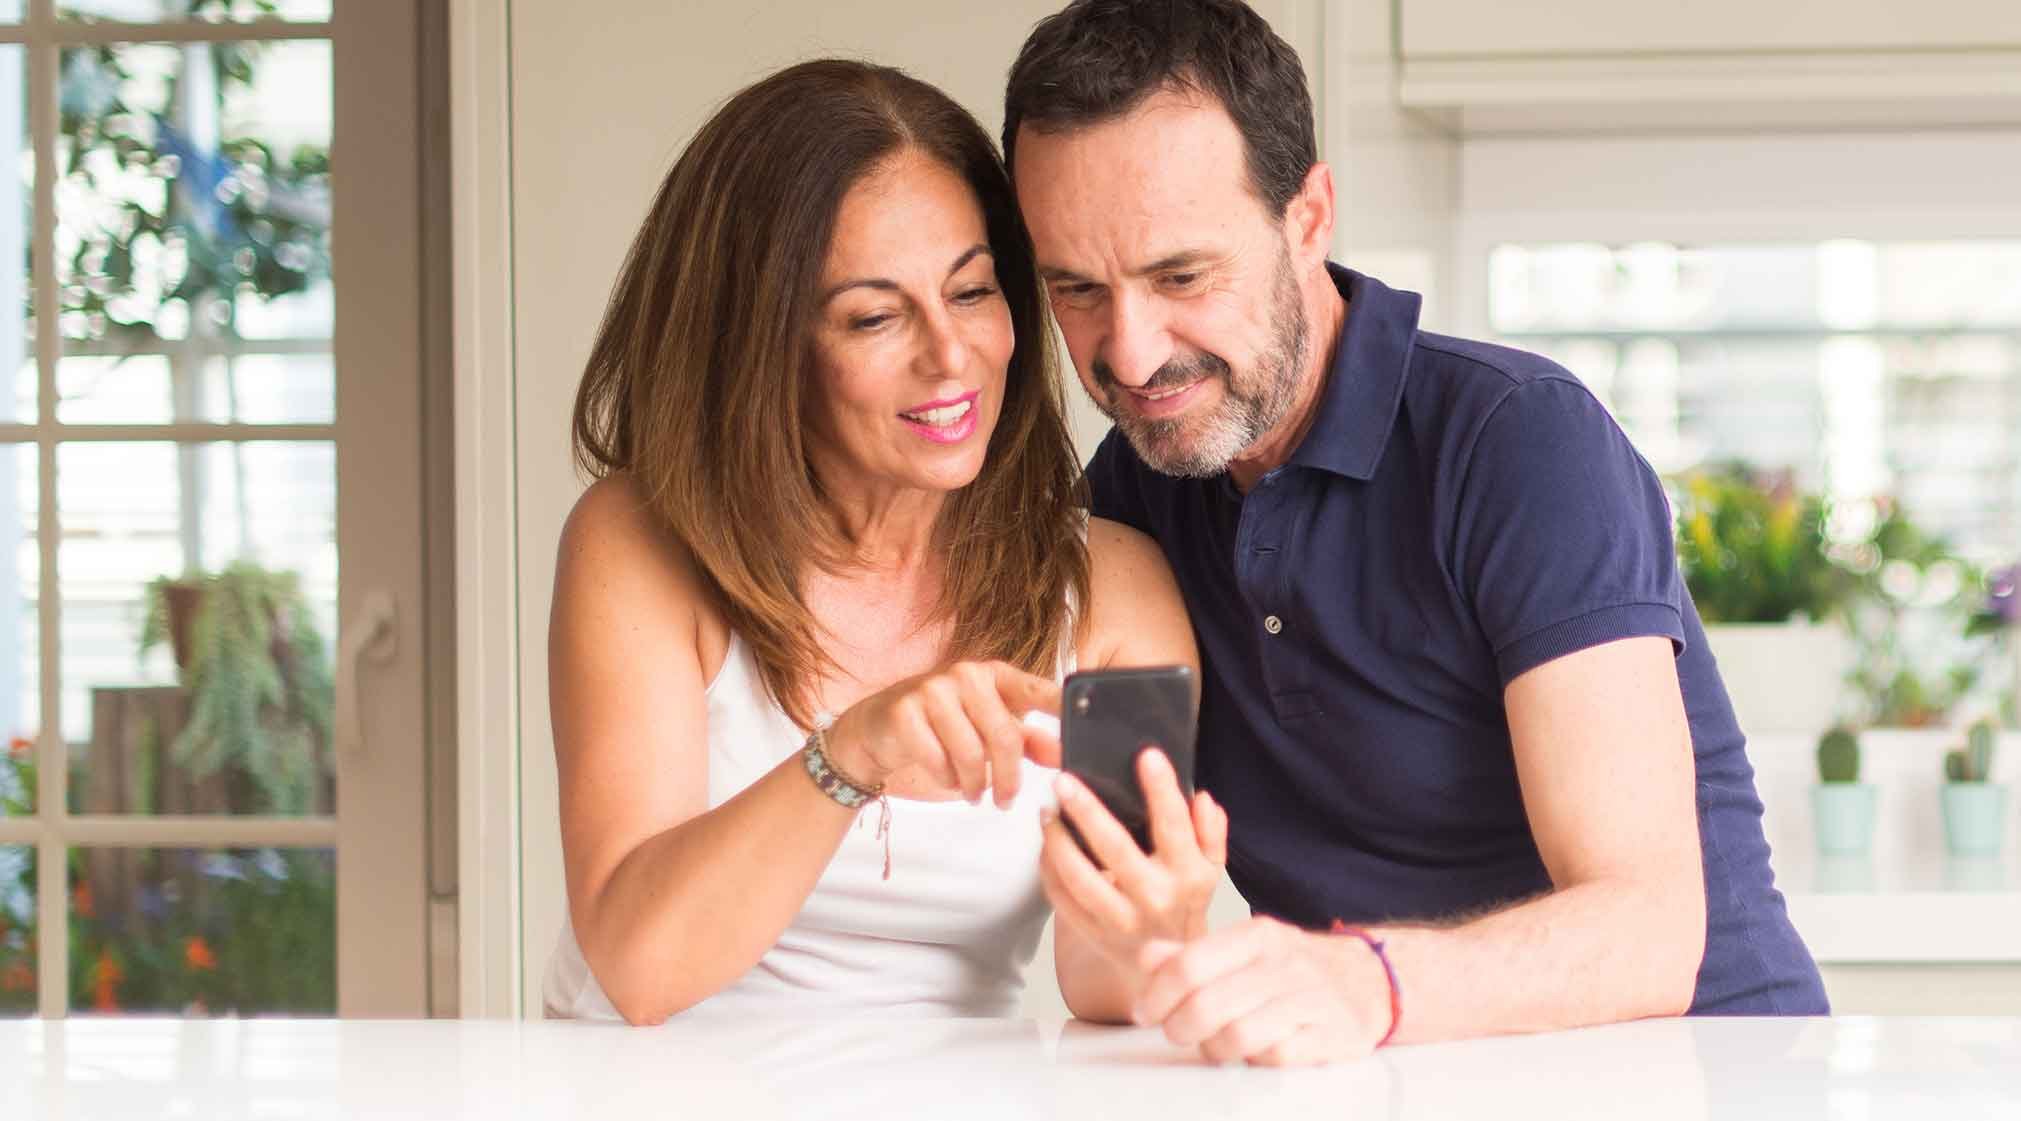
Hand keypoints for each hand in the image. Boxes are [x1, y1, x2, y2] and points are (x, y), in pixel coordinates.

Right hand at [824, 660, 1060, 806]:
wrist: (876, 729)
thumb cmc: (942, 729)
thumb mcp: (987, 730)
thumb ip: (1026, 740)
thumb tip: (1061, 752)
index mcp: (993, 674)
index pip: (1035, 689)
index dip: (1060, 706)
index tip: (1082, 726)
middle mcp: (966, 674)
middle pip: (1004, 736)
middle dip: (1009, 778)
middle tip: (1006, 801)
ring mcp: (932, 689)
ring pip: (970, 753)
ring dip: (975, 784)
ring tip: (974, 794)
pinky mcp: (904, 710)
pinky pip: (937, 760)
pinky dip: (946, 779)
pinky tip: (947, 779)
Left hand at [1039, 748, 1226, 977]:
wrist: (1172, 970)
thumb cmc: (1186, 904)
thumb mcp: (1210, 869)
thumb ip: (1211, 832)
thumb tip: (1201, 798)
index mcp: (1186, 875)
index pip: (1174, 826)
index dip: (1162, 789)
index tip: (1147, 755)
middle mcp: (1154, 898)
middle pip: (1115, 848)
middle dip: (1086, 810)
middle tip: (1064, 780)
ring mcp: (1121, 920)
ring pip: (1079, 877)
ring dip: (1057, 841)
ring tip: (1046, 811)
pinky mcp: (1094, 934)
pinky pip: (1062, 899)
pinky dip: (1048, 870)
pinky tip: (1046, 846)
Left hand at [1133, 916, 1393, 1066]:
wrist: (1369, 981)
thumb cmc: (1292, 968)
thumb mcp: (1244, 949)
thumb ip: (1192, 954)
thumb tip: (1147, 958)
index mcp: (1256, 936)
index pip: (1190, 963)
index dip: (1157, 994)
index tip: (1145, 1012)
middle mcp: (1284, 964)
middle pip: (1208, 1005)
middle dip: (1179, 1027)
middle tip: (1176, 1033)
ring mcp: (1311, 1000)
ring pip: (1238, 1035)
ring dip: (1214, 1048)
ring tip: (1213, 1045)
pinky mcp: (1332, 1036)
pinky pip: (1276, 1057)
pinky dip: (1256, 1060)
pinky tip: (1254, 1051)